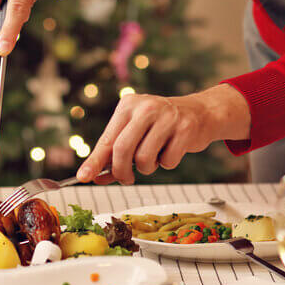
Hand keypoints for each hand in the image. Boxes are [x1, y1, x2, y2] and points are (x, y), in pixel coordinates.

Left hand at [76, 84, 249, 183]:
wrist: (201, 113)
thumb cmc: (162, 126)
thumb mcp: (135, 132)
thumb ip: (114, 154)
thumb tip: (94, 176)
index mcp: (128, 106)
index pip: (107, 139)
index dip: (94, 162)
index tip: (83, 177)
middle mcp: (145, 107)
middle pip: (122, 150)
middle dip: (121, 171)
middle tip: (126, 178)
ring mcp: (167, 117)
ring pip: (144, 159)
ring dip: (148, 168)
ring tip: (155, 157)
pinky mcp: (185, 128)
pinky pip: (168, 161)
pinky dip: (167, 163)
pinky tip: (172, 149)